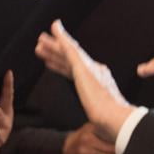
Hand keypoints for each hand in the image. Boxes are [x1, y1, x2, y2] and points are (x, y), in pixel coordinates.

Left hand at [40, 21, 132, 138]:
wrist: (114, 118)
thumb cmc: (110, 123)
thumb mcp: (102, 117)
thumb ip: (99, 115)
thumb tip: (99, 125)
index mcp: (99, 80)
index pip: (75, 70)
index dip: (60, 64)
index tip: (50, 60)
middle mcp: (95, 70)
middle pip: (70, 58)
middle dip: (55, 51)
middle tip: (42, 43)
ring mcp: (89, 67)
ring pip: (67, 51)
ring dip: (52, 45)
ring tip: (39, 40)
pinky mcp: (83, 66)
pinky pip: (69, 48)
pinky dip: (62, 37)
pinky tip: (55, 28)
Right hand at [62, 122, 117, 153]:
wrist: (61, 150)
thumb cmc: (79, 138)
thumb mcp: (88, 128)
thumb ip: (101, 128)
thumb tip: (118, 130)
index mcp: (88, 136)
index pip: (111, 142)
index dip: (120, 144)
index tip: (123, 143)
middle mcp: (86, 148)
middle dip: (117, 153)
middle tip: (120, 151)